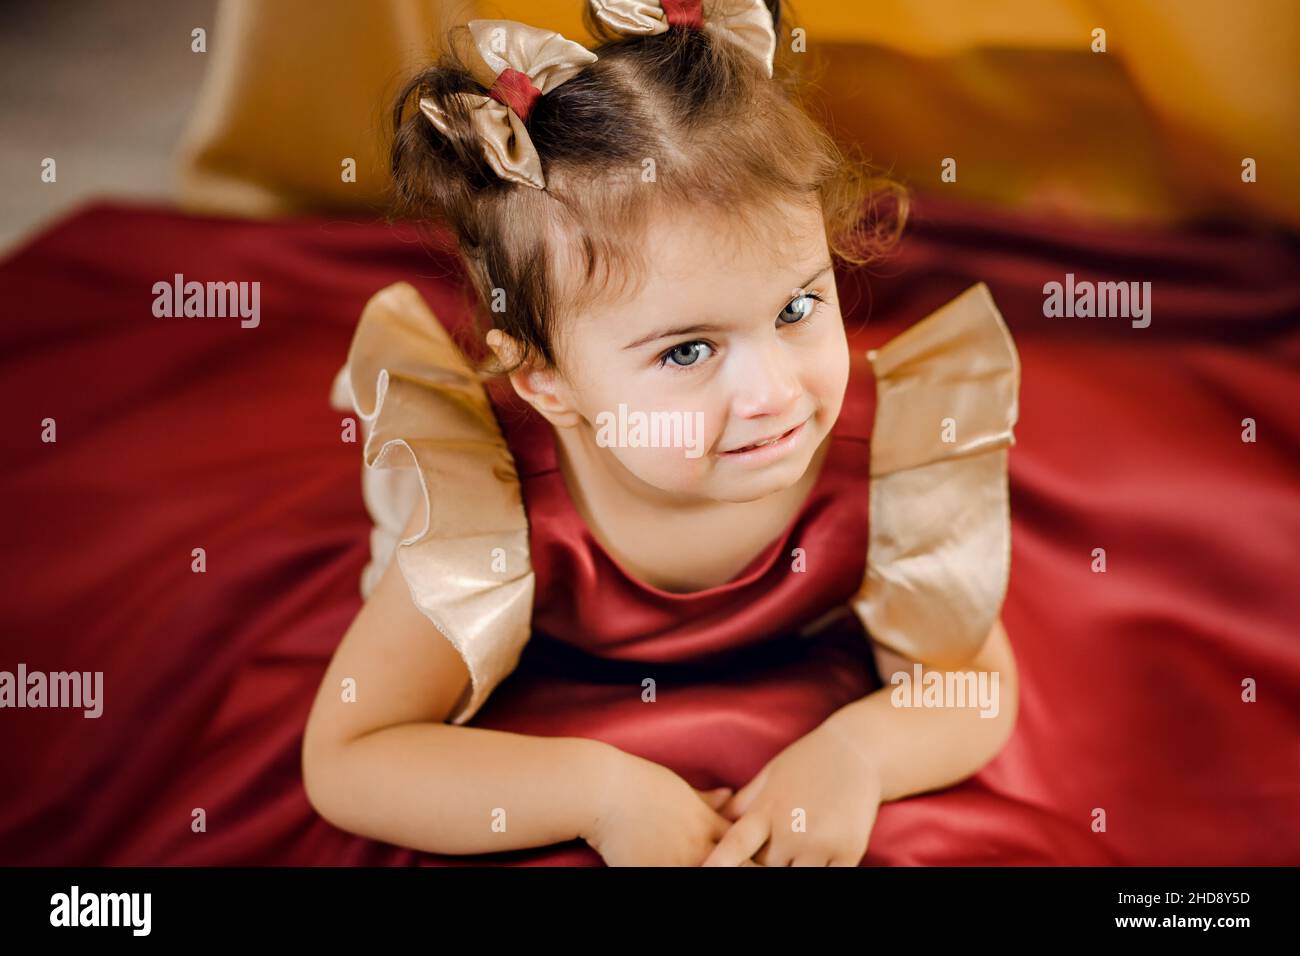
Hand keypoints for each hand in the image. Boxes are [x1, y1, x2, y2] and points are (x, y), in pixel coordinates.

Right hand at [581, 747, 738, 865]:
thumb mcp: (679, 788)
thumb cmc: (638, 784)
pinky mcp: (653, 872)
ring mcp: (678, 861)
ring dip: (718, 872)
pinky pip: (678, 879)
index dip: (753, 854)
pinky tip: (682, 872)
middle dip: (745, 868)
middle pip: (739, 865)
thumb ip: (706, 798)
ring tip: (715, 871)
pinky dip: (685, 877)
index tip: (756, 858)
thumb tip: (729, 794)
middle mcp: (698, 844)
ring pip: (714, 873)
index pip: (746, 844)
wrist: (603, 790)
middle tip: (746, 870)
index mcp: (706, 822)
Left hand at [703, 721, 881, 865]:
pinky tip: (818, 858)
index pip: (736, 844)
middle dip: (762, 865)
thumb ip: (741, 805)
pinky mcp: (849, 851)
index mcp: (767, 809)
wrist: (857, 750)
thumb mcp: (769, 776)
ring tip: (797, 846)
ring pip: (796, 879)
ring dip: (793, 869)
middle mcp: (792, 829)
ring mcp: (822, 842)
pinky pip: (830, 878)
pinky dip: (821, 871)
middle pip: (765, 870)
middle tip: (775, 845)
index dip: (718, 861)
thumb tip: (711, 823)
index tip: (706, 871)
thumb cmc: (805, 762)